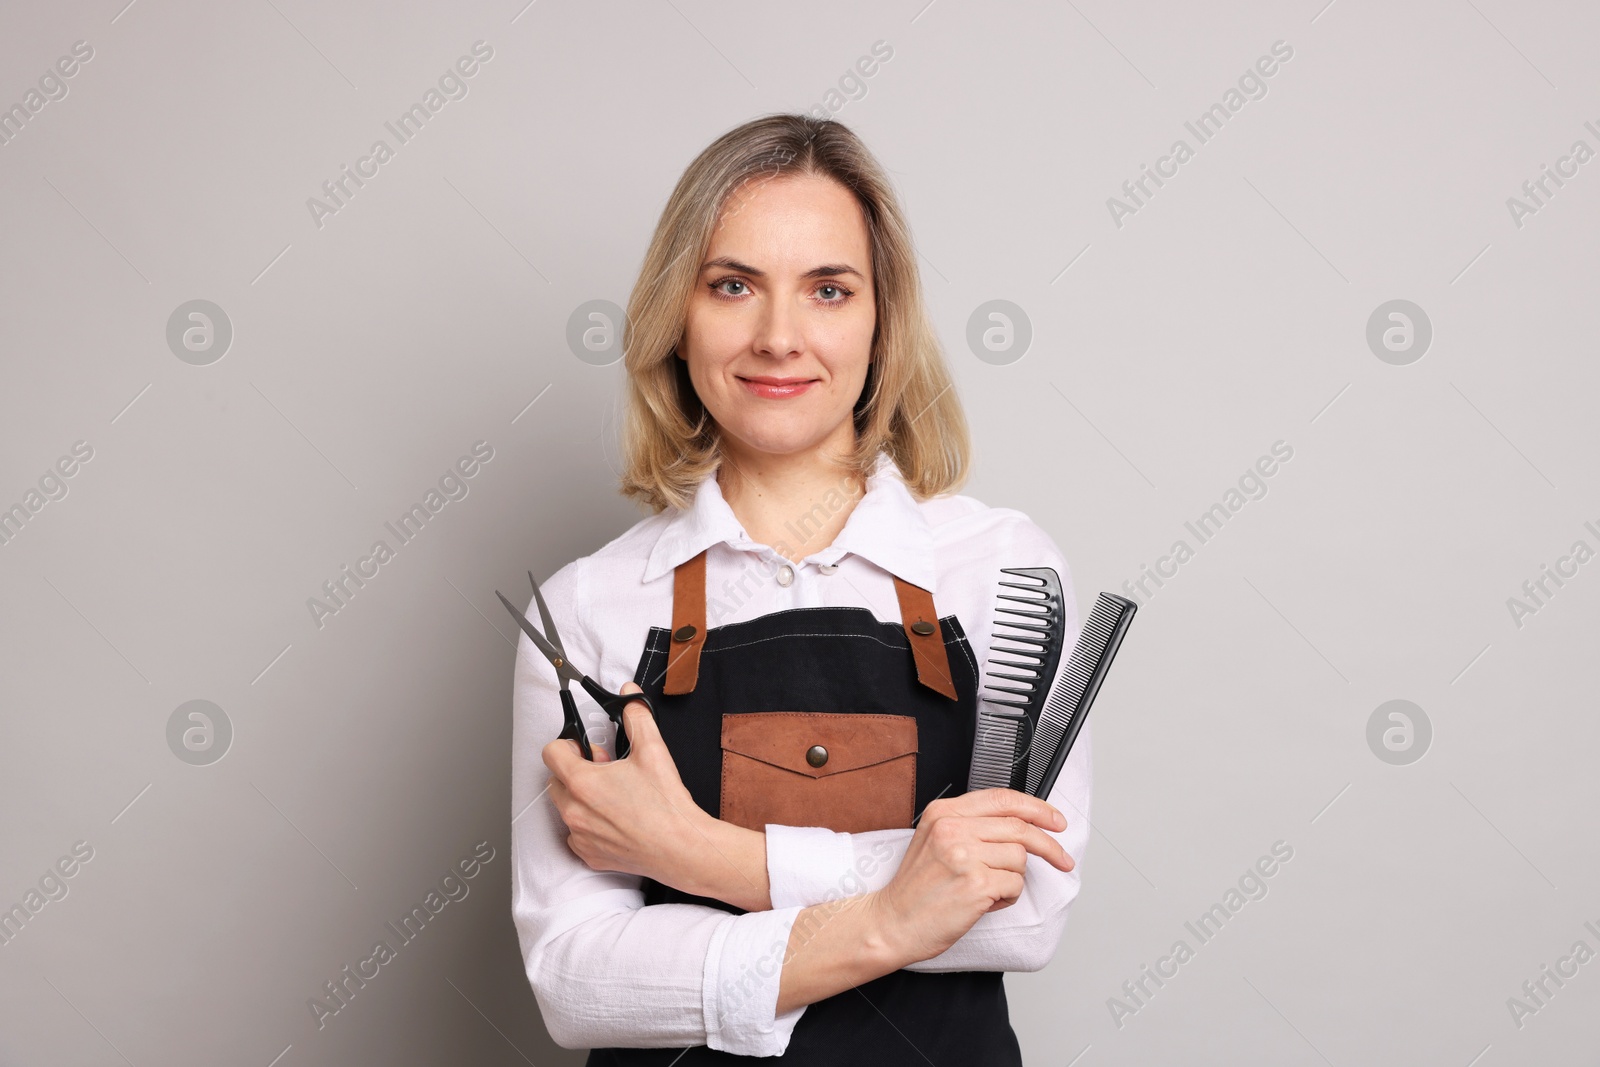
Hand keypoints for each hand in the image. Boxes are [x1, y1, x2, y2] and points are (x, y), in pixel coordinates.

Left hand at [543, 683, 708, 881]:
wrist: (681, 848)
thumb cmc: (666, 805)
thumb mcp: (653, 750)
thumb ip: (636, 717)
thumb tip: (629, 695)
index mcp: (583, 782)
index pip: (551, 753)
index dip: (568, 745)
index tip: (585, 749)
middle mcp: (574, 811)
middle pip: (556, 781)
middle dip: (576, 772)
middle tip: (606, 772)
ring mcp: (580, 836)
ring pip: (566, 808)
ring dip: (581, 799)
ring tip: (613, 797)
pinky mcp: (589, 856)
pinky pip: (577, 835)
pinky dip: (589, 825)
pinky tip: (615, 820)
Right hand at [868, 789, 1074, 963]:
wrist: (892, 922)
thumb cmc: (916, 888)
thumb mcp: (934, 841)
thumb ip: (970, 826)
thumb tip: (1020, 824)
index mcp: (943, 812)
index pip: (1003, 799)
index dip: (1037, 808)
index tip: (1056, 821)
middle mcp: (952, 828)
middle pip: (1020, 828)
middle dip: (1048, 846)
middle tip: (1061, 859)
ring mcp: (963, 855)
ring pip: (1020, 859)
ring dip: (1012, 878)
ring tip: (987, 889)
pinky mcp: (975, 884)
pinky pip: (1014, 886)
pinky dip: (1006, 898)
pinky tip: (984, 902)